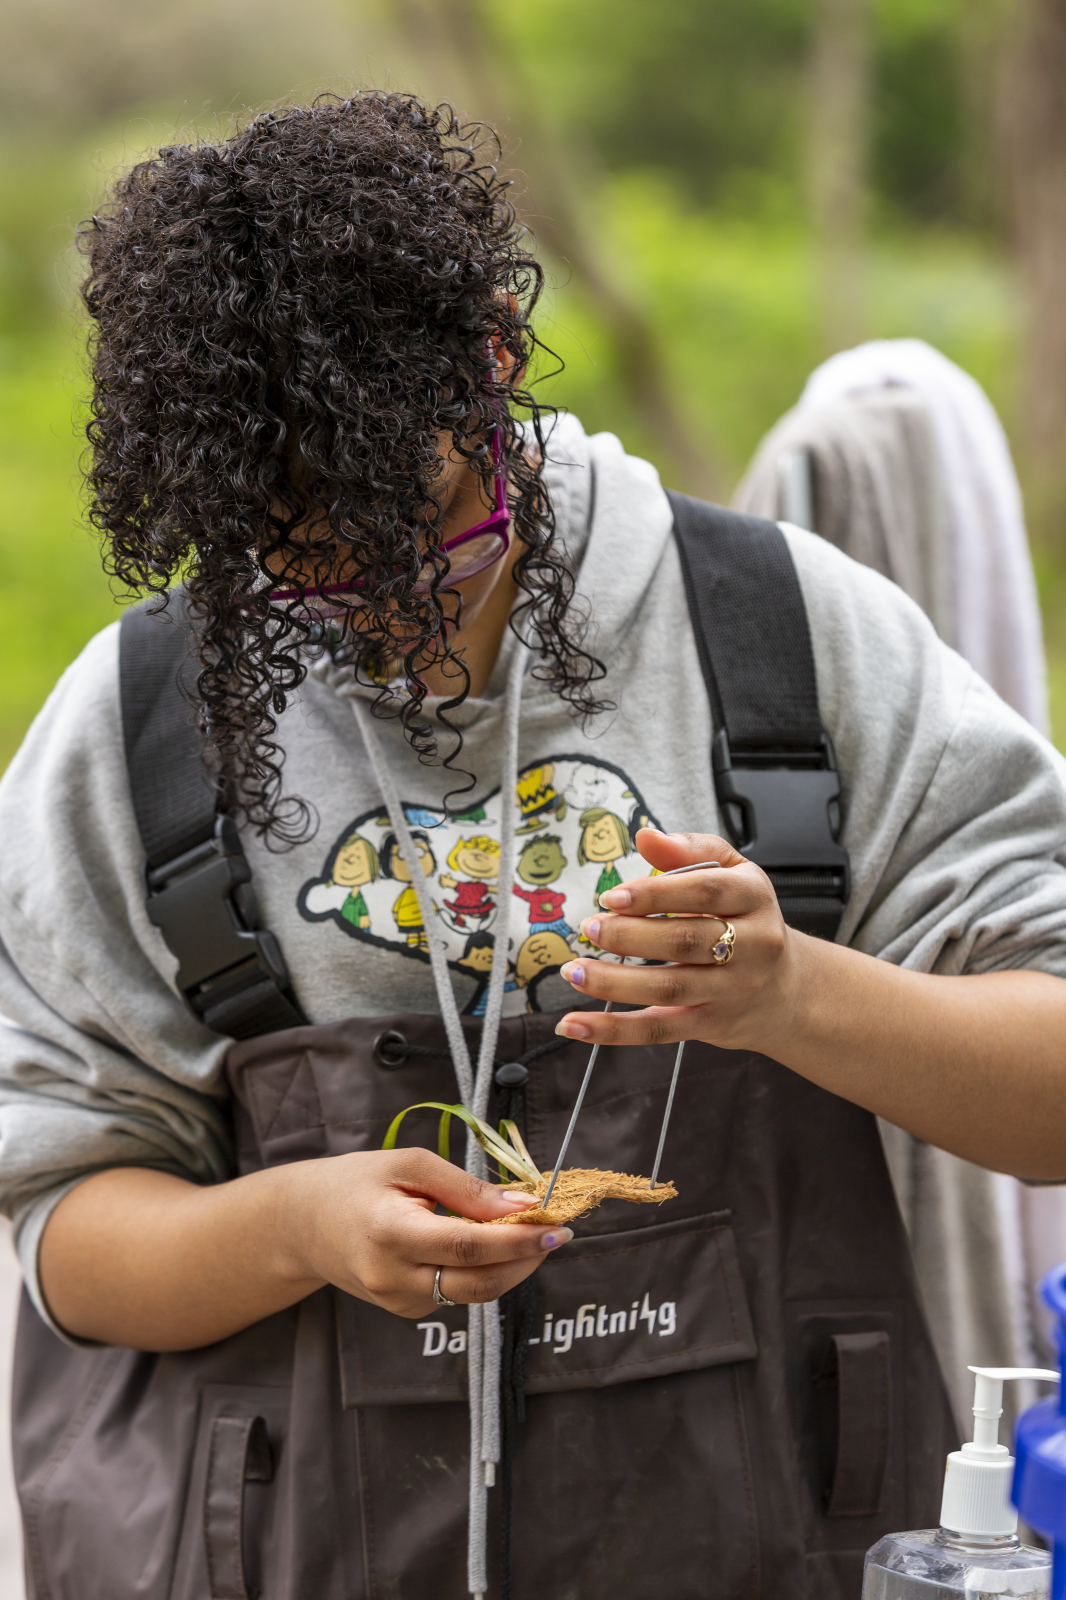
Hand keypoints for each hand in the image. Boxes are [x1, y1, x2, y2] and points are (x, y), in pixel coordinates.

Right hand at [285, 1149, 571, 1317]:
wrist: (304, 1224)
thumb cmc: (356, 1183)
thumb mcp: (409, 1165)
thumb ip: (466, 1188)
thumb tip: (521, 1206)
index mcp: (390, 1233)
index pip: (468, 1246)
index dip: (517, 1240)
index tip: (555, 1225)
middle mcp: (393, 1278)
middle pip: (478, 1282)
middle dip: (526, 1260)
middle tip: (556, 1232)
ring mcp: (398, 1302)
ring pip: (473, 1293)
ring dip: (511, 1267)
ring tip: (530, 1234)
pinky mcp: (406, 1311)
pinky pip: (456, 1294)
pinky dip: (483, 1272)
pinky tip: (489, 1246)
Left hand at [554, 828, 802, 1055]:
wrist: (786, 990)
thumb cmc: (747, 920)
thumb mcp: (733, 874)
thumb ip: (691, 851)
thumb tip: (645, 836)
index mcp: (753, 897)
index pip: (705, 892)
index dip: (655, 893)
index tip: (612, 897)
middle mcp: (752, 945)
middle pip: (685, 941)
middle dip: (630, 936)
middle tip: (589, 927)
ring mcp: (732, 990)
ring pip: (669, 988)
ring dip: (614, 982)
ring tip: (574, 970)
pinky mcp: (711, 1024)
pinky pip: (658, 1030)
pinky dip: (613, 1030)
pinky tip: (575, 1025)